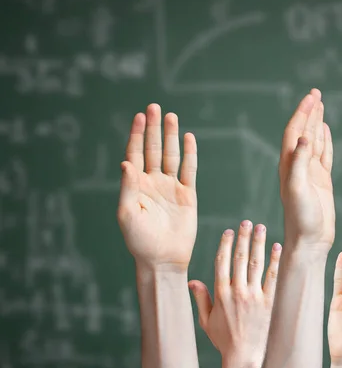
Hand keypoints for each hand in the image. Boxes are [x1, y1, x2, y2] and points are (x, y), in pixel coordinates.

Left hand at [117, 104, 197, 269]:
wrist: (163, 260)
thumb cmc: (140, 241)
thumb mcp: (127, 213)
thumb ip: (128, 187)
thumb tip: (126, 162)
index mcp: (135, 186)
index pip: (135, 154)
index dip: (137, 135)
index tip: (140, 116)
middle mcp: (153, 183)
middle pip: (153, 149)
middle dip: (153, 128)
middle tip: (155, 107)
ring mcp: (171, 187)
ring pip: (171, 155)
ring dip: (171, 136)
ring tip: (171, 116)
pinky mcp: (188, 195)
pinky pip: (189, 170)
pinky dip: (190, 154)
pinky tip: (189, 138)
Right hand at [189, 221, 280, 367]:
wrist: (244, 356)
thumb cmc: (224, 340)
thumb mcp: (207, 321)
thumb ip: (200, 299)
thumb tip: (192, 281)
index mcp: (221, 293)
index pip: (222, 262)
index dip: (226, 244)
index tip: (229, 231)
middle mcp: (237, 291)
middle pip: (240, 258)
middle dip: (243, 237)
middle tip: (247, 222)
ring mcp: (254, 295)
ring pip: (256, 263)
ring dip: (259, 243)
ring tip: (261, 227)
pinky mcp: (269, 301)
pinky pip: (272, 277)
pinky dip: (275, 260)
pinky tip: (277, 247)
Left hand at [279, 88, 334, 251]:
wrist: (309, 241)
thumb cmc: (301, 219)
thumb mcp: (298, 190)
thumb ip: (299, 164)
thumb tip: (302, 138)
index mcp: (289, 165)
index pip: (294, 132)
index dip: (302, 113)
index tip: (312, 97)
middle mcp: (297, 166)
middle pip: (302, 132)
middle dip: (309, 112)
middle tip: (316, 93)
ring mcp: (310, 173)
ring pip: (313, 141)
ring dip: (316, 123)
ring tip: (320, 105)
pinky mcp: (321, 181)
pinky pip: (323, 155)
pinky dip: (324, 141)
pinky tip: (325, 131)